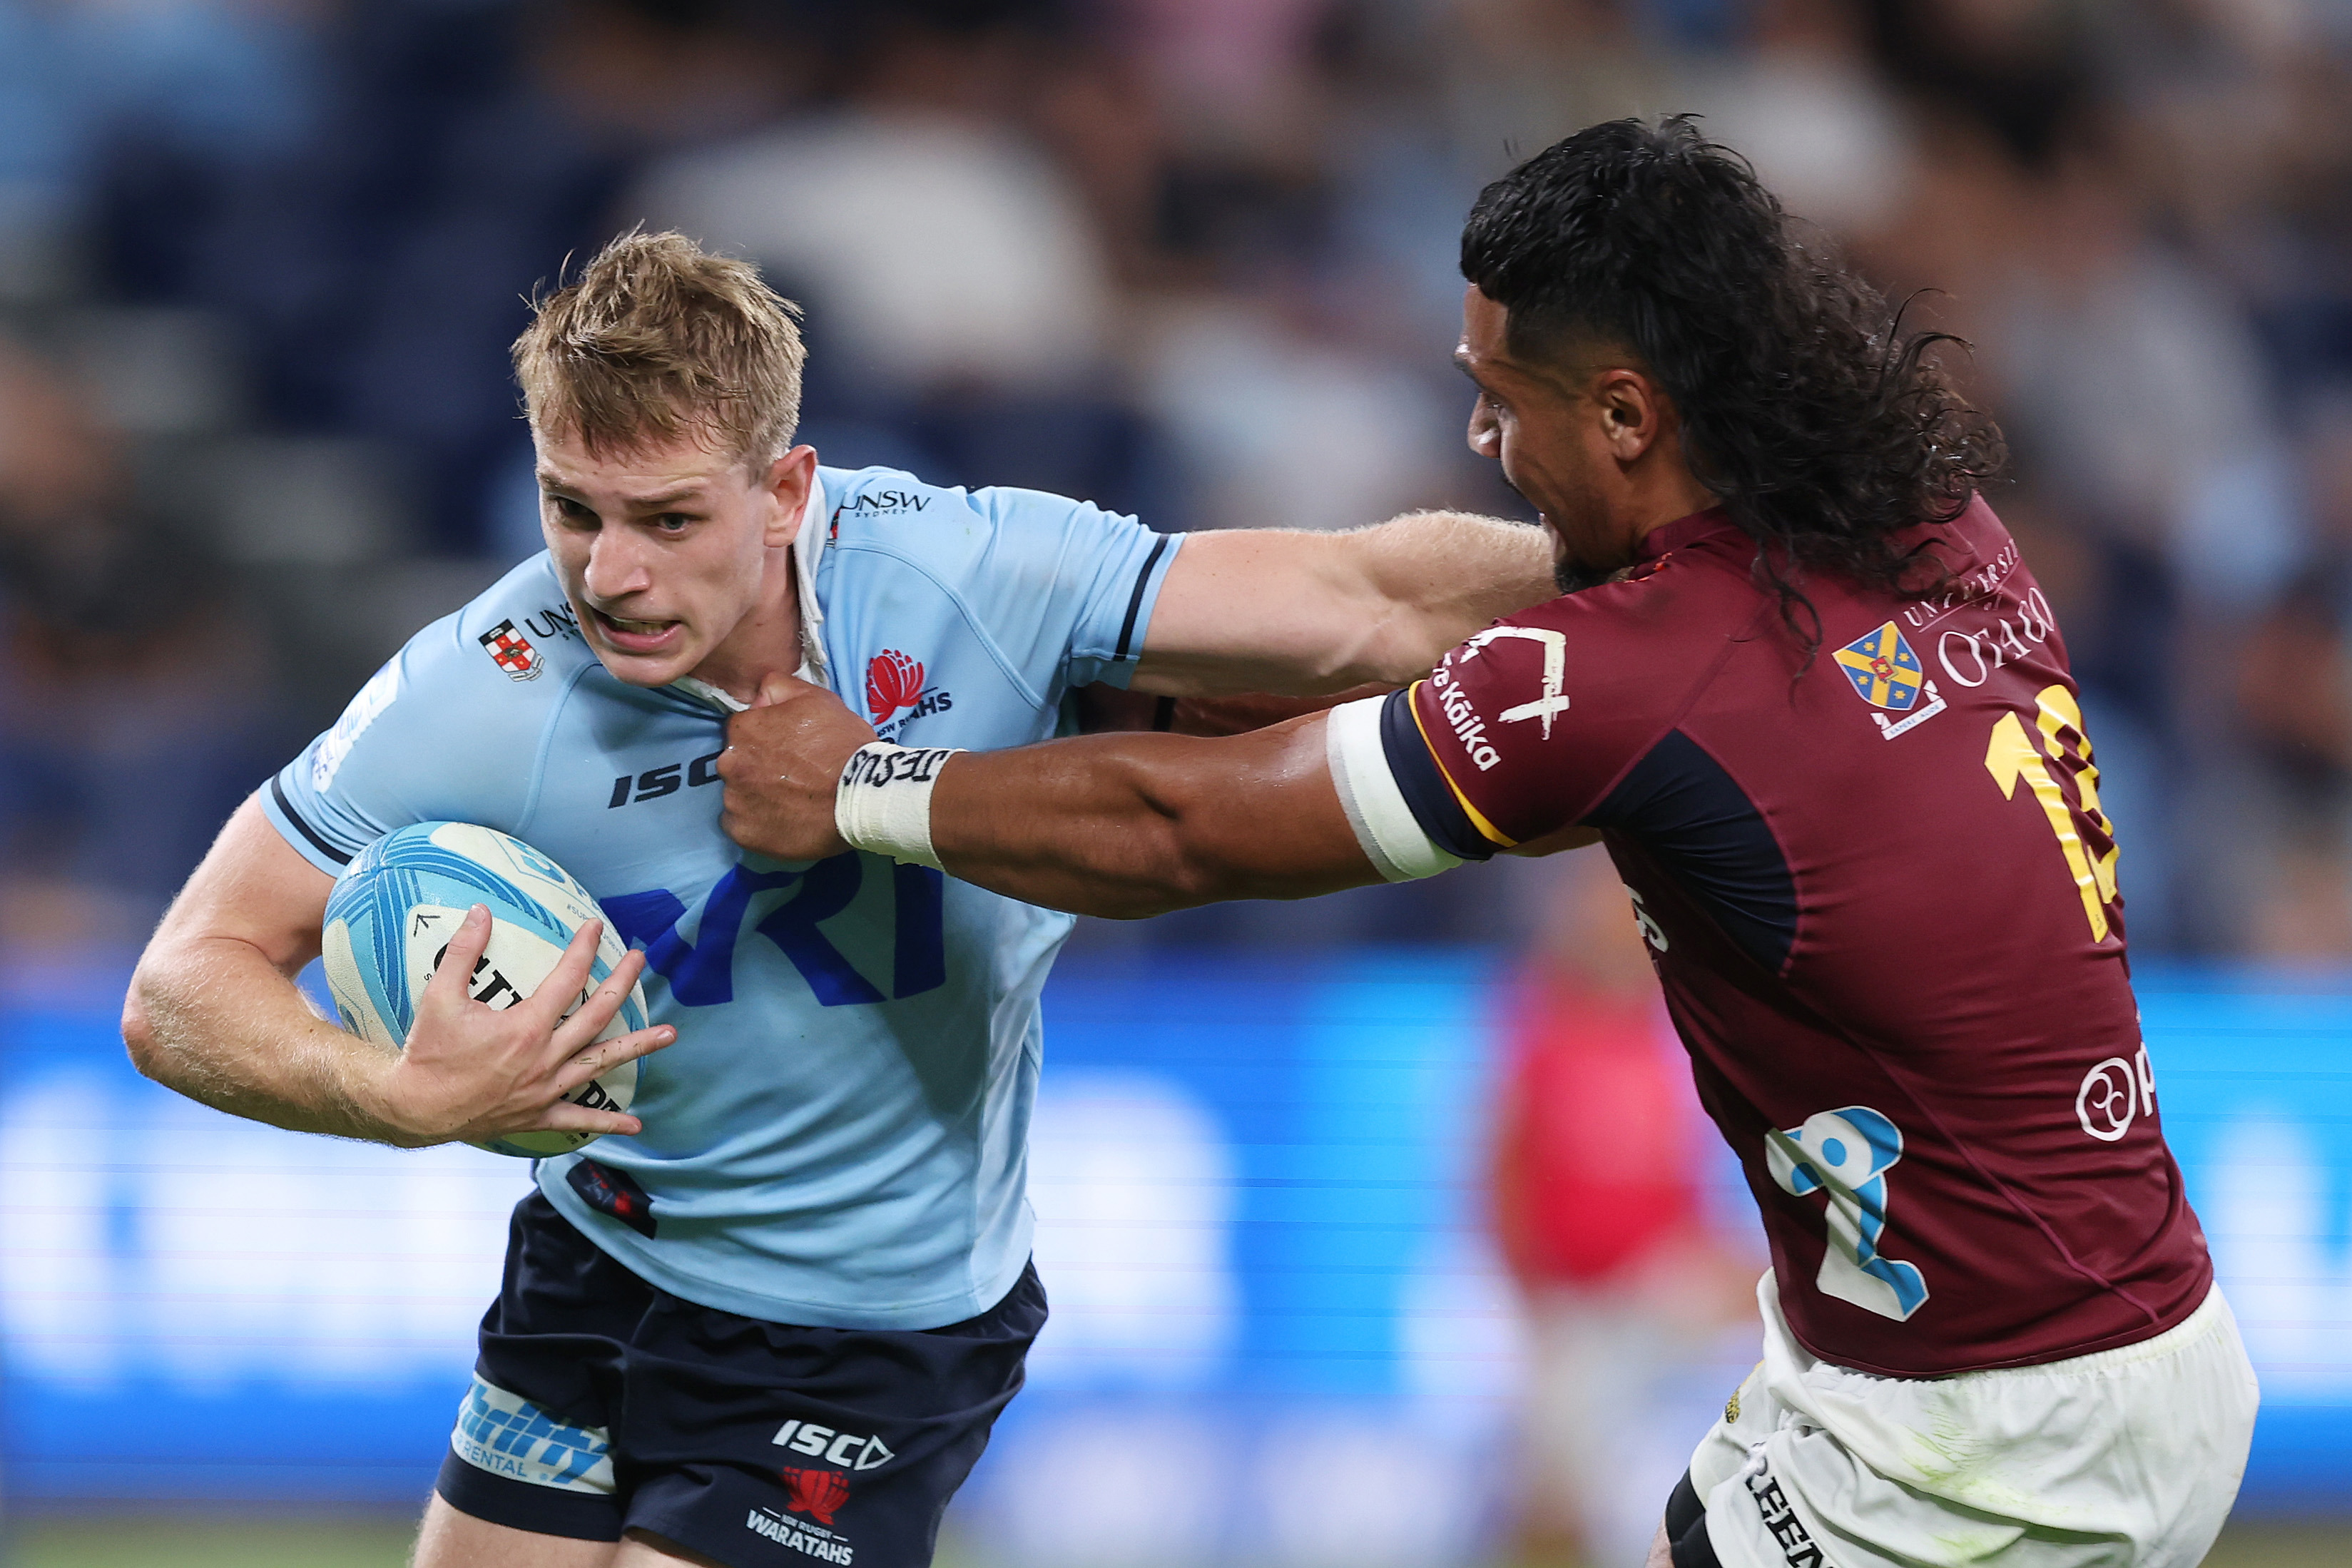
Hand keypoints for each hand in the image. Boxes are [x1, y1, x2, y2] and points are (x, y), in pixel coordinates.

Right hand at [362, 906, 673, 1146]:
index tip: (597, 927)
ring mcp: (546, 1088)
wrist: (415, 1108)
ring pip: (601, 1063)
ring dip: (638, 1047)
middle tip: (641, 960)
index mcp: (526, 1027)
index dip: (584, 949)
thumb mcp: (439, 995)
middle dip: (622, 983)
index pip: (567, 979)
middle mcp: (544, 1057)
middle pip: (597, 1014)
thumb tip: (481, 911)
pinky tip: (635, 1124)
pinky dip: (607, 1123)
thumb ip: (463, 951)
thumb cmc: (427, 1051)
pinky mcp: (539, 1114)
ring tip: (670, 1034)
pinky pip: (579, 1119)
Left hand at [717, 672, 876, 860]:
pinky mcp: (743, 834)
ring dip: (757, 797)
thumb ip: (778, 687)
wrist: (863, 796)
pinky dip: (758, 824)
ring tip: (790, 802)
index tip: (788, 750)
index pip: (743, 732)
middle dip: (757, 768)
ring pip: (739, 796)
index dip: (766, 739)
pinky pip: (742, 826)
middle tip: (791, 777)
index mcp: (743, 729)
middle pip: (737, 764)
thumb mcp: (817, 698)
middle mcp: (729, 764)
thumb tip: (757, 697)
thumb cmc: (843, 743)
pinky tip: (783, 821)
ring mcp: (734, 801)